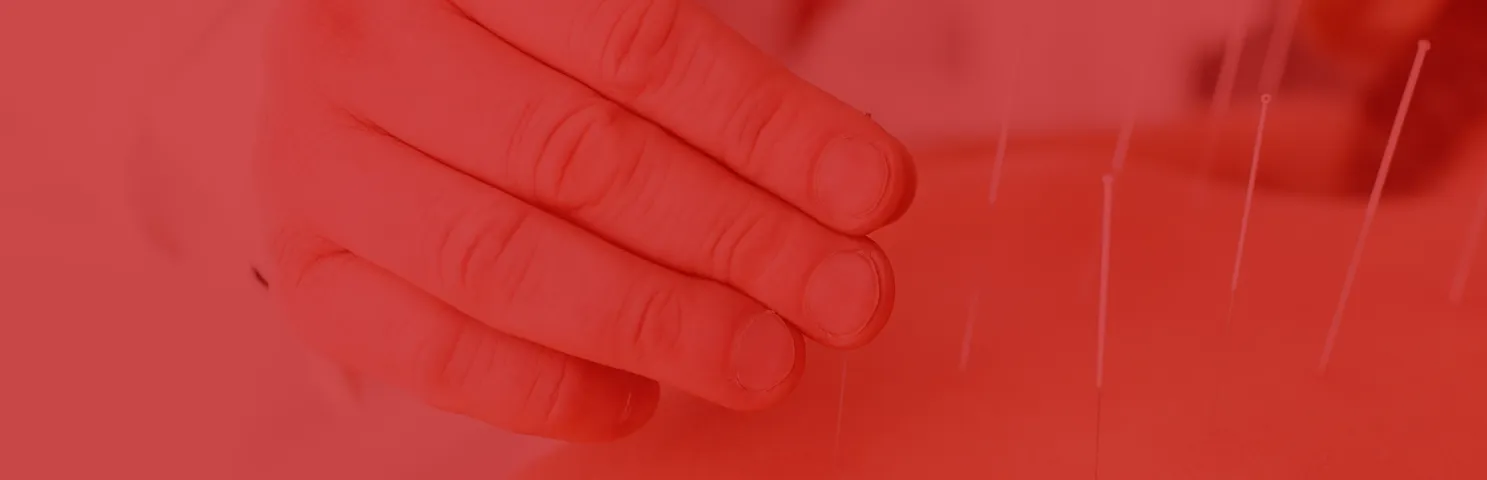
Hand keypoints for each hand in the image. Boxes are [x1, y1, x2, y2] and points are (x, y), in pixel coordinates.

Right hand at [254, 0, 913, 441]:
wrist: (376, 58)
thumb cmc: (531, 31)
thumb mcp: (599, 10)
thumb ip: (704, 71)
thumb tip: (858, 189)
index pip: (638, 44)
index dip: (768, 126)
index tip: (876, 193)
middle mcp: (364, 43)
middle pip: (579, 157)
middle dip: (737, 238)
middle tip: (851, 298)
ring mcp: (316, 159)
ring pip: (502, 258)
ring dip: (658, 323)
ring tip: (770, 359)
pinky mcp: (308, 264)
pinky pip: (426, 350)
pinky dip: (543, 388)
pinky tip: (643, 400)